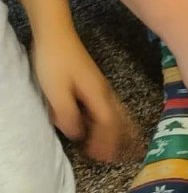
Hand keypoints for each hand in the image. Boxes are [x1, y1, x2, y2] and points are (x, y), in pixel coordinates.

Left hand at [32, 30, 137, 162]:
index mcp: (97, 96)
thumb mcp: (56, 92)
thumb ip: (68, 115)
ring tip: (129, 145)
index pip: (108, 125)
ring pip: (119, 113)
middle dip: (121, 140)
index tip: (102, 158)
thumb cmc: (54, 62)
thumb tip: (78, 134)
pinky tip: (114, 124)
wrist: (56, 34)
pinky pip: (112, 107)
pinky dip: (117, 120)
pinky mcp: (95, 83)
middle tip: (123, 157)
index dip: (107, 143)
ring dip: (123, 131)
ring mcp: (102, 87)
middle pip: (119, 120)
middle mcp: (105, 92)